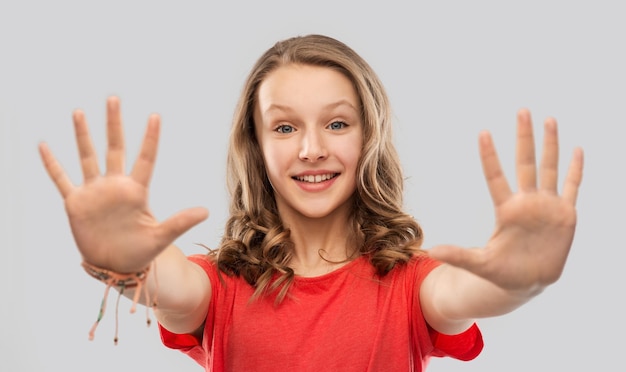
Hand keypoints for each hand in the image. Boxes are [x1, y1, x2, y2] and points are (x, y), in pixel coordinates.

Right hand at [39, 96, 207, 271]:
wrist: (115, 267)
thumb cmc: (140, 252)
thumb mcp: (160, 237)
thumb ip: (180, 222)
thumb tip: (206, 212)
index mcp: (137, 191)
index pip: (146, 158)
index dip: (150, 138)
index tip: (155, 116)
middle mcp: (115, 186)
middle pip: (115, 148)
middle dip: (114, 124)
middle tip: (114, 99)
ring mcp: (94, 192)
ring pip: (87, 157)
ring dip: (83, 135)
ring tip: (79, 112)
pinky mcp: (75, 203)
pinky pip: (61, 179)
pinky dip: (52, 164)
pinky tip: (44, 146)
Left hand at [428, 109, 583, 291]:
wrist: (527, 283)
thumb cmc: (502, 272)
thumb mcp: (480, 265)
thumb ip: (459, 256)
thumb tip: (432, 251)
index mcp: (506, 210)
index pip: (496, 177)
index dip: (490, 156)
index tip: (482, 133)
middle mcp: (527, 202)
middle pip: (526, 163)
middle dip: (525, 137)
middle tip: (522, 111)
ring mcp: (547, 206)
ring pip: (549, 168)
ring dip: (551, 145)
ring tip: (548, 120)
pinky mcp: (565, 215)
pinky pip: (572, 187)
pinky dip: (575, 169)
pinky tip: (577, 150)